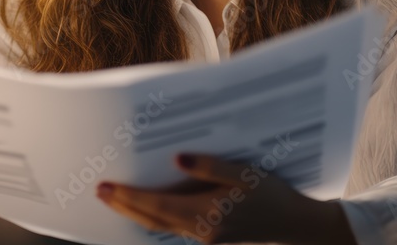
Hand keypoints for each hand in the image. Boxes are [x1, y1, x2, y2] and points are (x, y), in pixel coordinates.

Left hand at [95, 152, 345, 243]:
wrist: (296, 226)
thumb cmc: (273, 196)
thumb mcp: (244, 174)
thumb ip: (210, 167)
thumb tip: (179, 159)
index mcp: (207, 215)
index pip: (157, 207)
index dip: (129, 197)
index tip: (107, 187)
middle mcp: (202, 230)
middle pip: (151, 220)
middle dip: (124, 206)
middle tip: (100, 191)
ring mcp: (206, 236)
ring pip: (160, 226)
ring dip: (136, 211)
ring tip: (115, 196)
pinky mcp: (211, 235)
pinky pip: (174, 226)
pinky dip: (155, 216)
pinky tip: (148, 205)